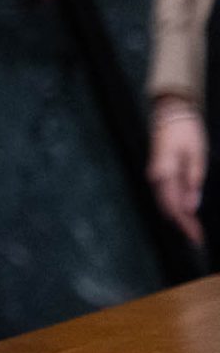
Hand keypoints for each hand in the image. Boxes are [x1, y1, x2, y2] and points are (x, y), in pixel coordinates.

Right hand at [150, 101, 206, 247]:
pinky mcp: (158, 172)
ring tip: (192, 229)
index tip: (197, 238)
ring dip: (178, 217)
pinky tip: (184, 212)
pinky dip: (174, 205)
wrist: (170, 113)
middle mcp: (156, 177)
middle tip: (197, 239)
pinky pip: (164, 194)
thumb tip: (191, 206)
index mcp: (164, 173)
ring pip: (164, 203)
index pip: (174, 206)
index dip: (186, 224)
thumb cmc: (186, 131)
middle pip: (167, 208)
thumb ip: (193, 181)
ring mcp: (155, 174)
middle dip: (182, 224)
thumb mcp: (196, 155)